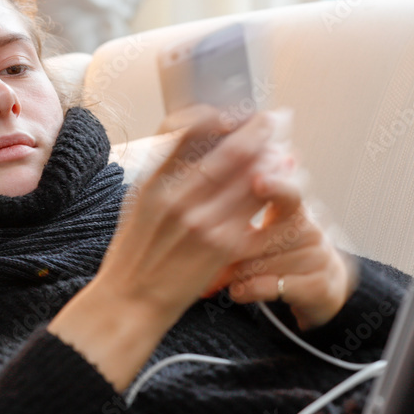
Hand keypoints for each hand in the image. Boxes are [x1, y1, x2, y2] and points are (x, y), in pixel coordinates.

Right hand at [92, 109, 291, 327]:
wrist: (130, 301)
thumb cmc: (132, 253)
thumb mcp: (135, 203)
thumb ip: (162, 174)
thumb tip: (189, 142)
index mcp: (154, 184)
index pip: (186, 133)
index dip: (215, 116)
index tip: (230, 111)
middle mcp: (179, 200)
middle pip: (227, 151)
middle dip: (256, 131)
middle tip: (273, 118)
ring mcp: (204, 223)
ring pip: (249, 179)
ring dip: (271, 159)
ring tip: (282, 148)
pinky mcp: (224, 247)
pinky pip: (256, 213)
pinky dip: (273, 192)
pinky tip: (283, 182)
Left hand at [207, 158, 358, 330]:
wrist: (318, 285)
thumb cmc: (278, 252)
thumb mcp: (261, 233)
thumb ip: (237, 221)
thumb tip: (198, 217)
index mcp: (292, 210)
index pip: (287, 194)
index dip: (274, 187)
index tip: (258, 181)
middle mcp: (309, 230)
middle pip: (260, 238)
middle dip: (229, 252)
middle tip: (207, 260)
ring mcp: (317, 258)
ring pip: (262, 264)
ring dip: (235, 274)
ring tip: (224, 278)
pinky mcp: (318, 285)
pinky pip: (272, 286)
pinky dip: (248, 290)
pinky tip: (239, 291)